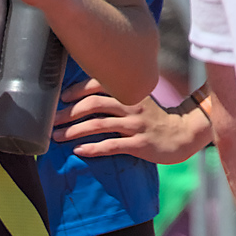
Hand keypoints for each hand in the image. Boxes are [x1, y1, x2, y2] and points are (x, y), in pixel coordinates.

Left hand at [51, 78, 211, 163]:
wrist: (183, 135)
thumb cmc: (155, 118)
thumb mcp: (139, 99)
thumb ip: (119, 94)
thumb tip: (88, 94)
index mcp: (130, 91)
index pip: (99, 84)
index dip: (77, 90)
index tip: (62, 98)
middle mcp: (131, 105)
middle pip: (93, 104)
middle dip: (68, 112)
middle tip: (52, 121)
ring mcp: (135, 125)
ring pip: (98, 125)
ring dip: (73, 131)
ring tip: (57, 137)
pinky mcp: (139, 144)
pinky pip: (111, 146)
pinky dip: (92, 148)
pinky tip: (77, 151)